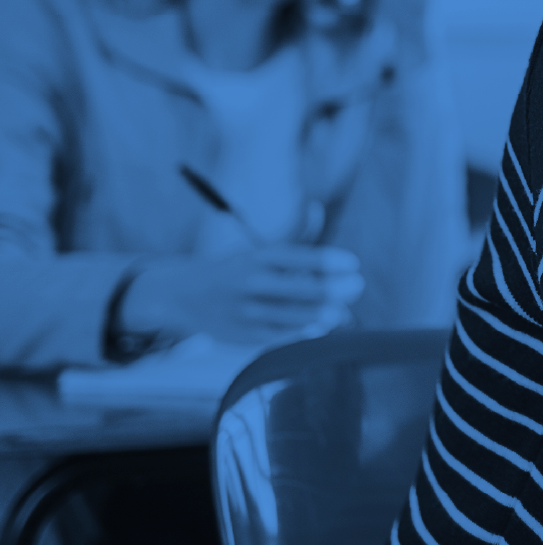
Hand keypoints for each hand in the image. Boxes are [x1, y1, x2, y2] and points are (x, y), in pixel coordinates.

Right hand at [118, 246, 365, 346]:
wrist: (182, 295)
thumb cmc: (235, 271)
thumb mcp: (258, 252)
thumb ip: (293, 239)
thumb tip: (318, 210)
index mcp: (256, 258)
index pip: (295, 257)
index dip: (326, 260)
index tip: (353, 263)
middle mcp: (249, 282)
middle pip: (295, 288)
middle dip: (330, 288)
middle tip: (357, 286)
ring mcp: (244, 310)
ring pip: (287, 314)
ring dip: (318, 314)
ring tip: (342, 313)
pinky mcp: (241, 334)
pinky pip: (275, 335)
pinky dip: (299, 332)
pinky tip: (320, 329)